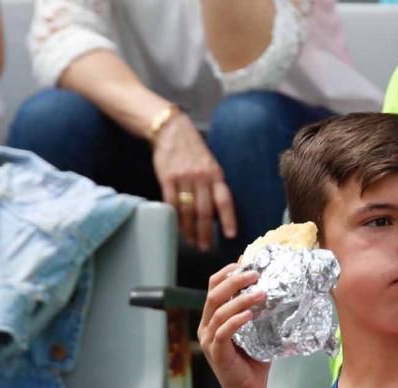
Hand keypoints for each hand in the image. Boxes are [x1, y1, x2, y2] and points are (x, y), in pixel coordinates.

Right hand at [152, 111, 237, 250]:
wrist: (171, 130)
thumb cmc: (193, 150)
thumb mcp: (210, 164)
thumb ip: (214, 184)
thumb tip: (219, 209)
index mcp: (216, 175)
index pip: (225, 201)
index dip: (228, 219)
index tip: (230, 235)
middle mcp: (201, 178)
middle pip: (205, 211)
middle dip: (206, 232)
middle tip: (205, 247)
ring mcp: (184, 178)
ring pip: (188, 210)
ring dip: (190, 229)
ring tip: (192, 242)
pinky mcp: (167, 178)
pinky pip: (172, 203)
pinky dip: (175, 218)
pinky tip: (177, 228)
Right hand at [197, 264, 268, 387]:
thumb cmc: (254, 361)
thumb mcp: (257, 331)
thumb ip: (260, 313)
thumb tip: (277, 291)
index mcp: (213, 319)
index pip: (213, 287)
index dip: (226, 273)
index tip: (244, 263)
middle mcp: (207, 326)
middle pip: (214, 294)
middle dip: (234, 281)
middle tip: (254, 273)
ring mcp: (210, 340)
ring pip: (219, 311)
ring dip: (241, 300)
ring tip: (261, 293)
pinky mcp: (216, 353)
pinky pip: (223, 332)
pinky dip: (236, 320)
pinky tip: (251, 314)